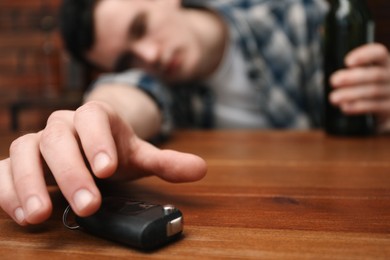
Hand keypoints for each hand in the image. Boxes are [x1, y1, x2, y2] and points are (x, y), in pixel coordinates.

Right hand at [0, 101, 206, 225]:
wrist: (87, 147)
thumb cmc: (113, 151)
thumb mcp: (139, 155)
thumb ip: (166, 162)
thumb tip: (200, 169)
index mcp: (95, 116)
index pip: (94, 118)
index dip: (98, 141)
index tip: (107, 169)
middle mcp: (63, 125)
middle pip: (59, 140)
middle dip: (72, 173)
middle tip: (88, 205)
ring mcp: (37, 142)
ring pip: (24, 152)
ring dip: (30, 183)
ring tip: (41, 214)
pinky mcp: (17, 162)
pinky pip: (3, 170)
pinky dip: (7, 191)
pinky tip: (22, 214)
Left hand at [329, 43, 389, 131]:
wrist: (386, 114)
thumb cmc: (367, 91)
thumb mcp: (360, 80)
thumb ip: (345, 76)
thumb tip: (319, 80)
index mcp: (384, 64)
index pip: (379, 53)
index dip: (364, 55)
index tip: (347, 62)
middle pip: (375, 74)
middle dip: (353, 77)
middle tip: (333, 81)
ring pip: (374, 92)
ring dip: (351, 94)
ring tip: (333, 98)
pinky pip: (376, 107)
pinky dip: (359, 107)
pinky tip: (345, 107)